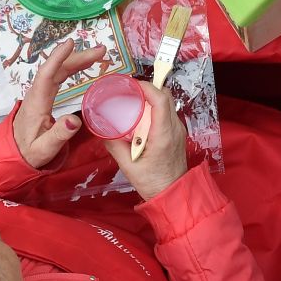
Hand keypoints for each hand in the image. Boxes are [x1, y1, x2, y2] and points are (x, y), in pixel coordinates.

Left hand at [11, 37, 101, 168]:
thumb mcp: (44, 149)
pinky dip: (71, 66)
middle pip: (56, 69)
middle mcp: (37, 93)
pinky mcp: (44, 95)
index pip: (46, 75)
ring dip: (77, 59)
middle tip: (101, 51)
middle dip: (77, 56)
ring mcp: (40, 92)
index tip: (71, 43)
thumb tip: (75, 120)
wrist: (14, 152)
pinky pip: (58, 75)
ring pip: (58, 70)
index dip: (58, 58)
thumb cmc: (29, 151)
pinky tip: (83, 64)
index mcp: (37, 104)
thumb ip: (59, 135)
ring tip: (98, 54)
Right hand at [105, 81, 187, 198]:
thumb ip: (114, 145)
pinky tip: (142, 114)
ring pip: (168, 103)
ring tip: (133, 100)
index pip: (160, 100)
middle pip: (166, 97)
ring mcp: (179, 130)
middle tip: (129, 90)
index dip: (146, 87)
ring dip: (152, 97)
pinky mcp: (177, 134)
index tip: (131, 84)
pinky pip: (167, 112)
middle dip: (148, 88)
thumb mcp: (128, 166)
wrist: (173, 196)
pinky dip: (155, 107)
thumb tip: (102, 129)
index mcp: (163, 135)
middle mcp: (175, 128)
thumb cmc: (153, 183)